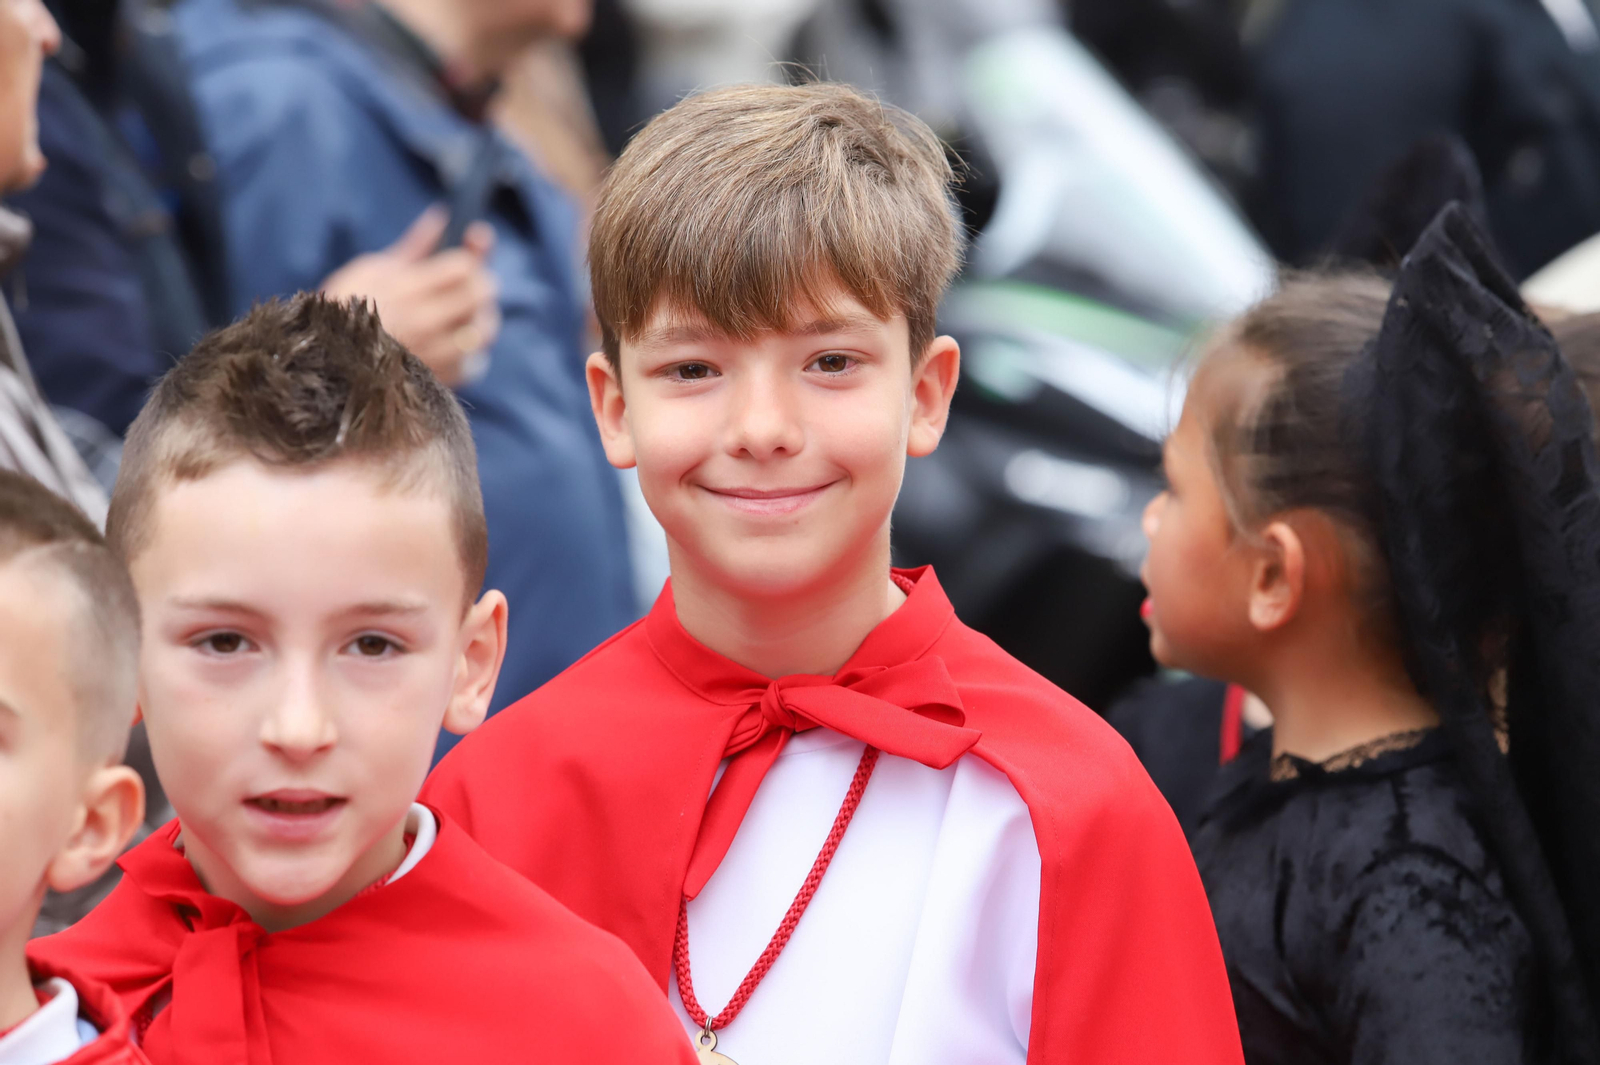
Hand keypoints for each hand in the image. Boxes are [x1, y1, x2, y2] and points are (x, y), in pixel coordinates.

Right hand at [320, 206, 500, 386]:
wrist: (324, 360)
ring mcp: (431, 354)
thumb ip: (416, 245)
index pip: (464, 267)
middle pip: (479, 295)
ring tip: (466, 315)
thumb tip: (443, 215)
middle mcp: (423, 322)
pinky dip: (472, 352)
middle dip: (480, 285)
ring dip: (481, 319)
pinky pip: (473, 363)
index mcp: (407, 288)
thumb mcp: (373, 267)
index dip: (471, 259)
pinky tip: (457, 344)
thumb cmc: (344, 307)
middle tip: (470, 286)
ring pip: (482, 331)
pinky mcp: (435, 379)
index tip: (466, 260)